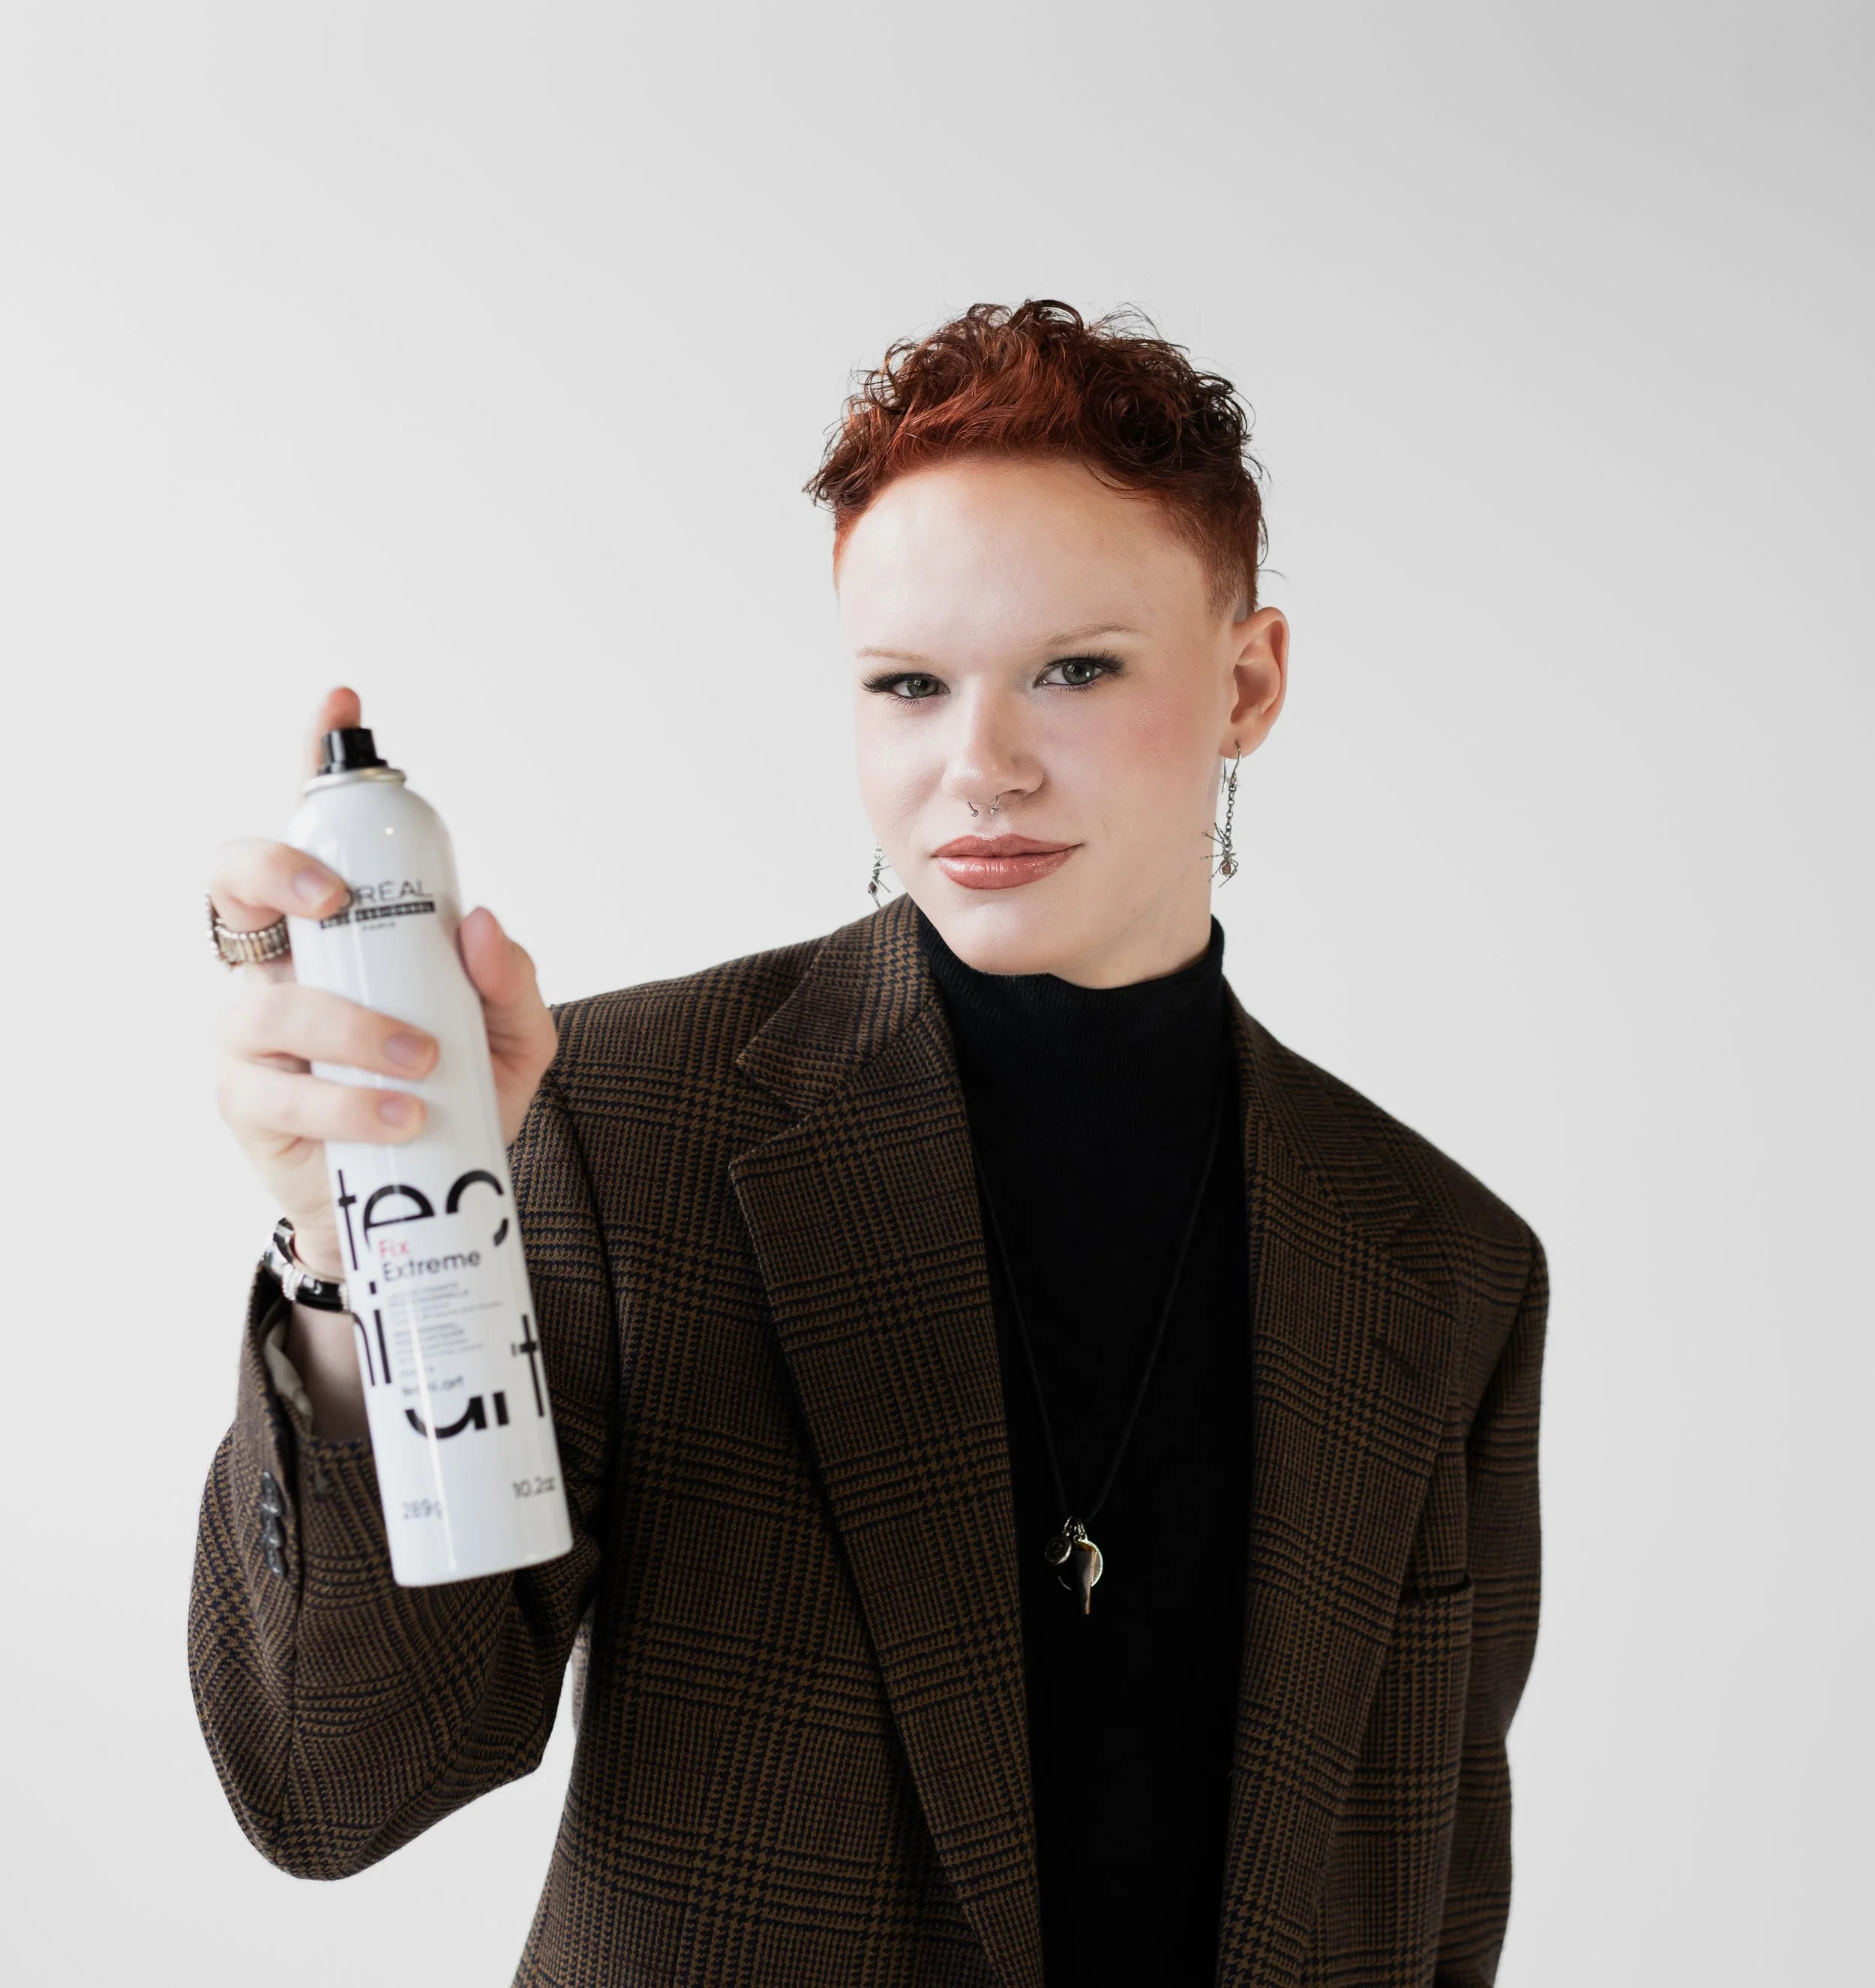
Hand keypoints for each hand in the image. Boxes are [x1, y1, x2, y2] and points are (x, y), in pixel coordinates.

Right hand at [212, 688, 557, 1278]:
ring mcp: (250, 1032)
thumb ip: (513, 981)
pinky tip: (402, 1111)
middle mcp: (280, 964)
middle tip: (338, 896)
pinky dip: (348, 1099)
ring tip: (426, 1065)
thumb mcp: (514, 1037)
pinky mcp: (245, 1100)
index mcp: (339, 930)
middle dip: (272, 868)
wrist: (425, 1199)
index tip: (342, 703)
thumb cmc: (457, 1093)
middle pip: (231, 880)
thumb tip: (483, 923)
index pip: (313, 831)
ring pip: (268, 1002)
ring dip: (353, 1028)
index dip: (316, 759)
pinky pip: (277, 1088)